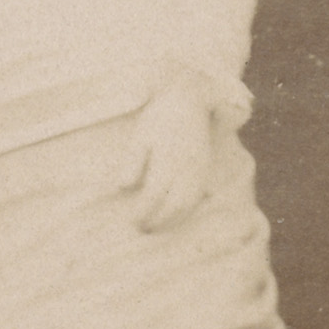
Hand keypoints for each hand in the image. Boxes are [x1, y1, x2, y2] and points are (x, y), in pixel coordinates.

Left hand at [130, 80, 213, 230]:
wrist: (190, 99)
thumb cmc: (160, 117)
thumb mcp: (140, 136)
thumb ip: (132, 162)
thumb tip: (123, 187)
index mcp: (168, 159)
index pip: (155, 195)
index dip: (144, 212)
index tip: (132, 221)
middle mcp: (187, 168)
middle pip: (174, 205)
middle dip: (159, 221)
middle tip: (143, 229)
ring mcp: (199, 169)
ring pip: (189, 204)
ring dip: (174, 220)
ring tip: (158, 226)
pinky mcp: (206, 168)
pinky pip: (198, 196)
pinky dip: (187, 210)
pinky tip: (176, 214)